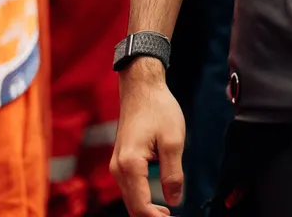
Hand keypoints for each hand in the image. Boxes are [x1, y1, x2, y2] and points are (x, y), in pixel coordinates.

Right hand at [113, 62, 185, 215]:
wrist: (141, 87)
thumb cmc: (158, 108)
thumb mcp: (173, 141)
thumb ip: (173, 174)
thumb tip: (174, 200)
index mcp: (130, 164)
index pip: (141, 206)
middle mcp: (118, 168)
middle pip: (132, 207)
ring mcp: (117, 165)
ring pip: (130, 199)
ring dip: (147, 210)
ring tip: (168, 214)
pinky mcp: (121, 161)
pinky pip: (130, 188)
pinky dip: (142, 199)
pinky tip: (158, 201)